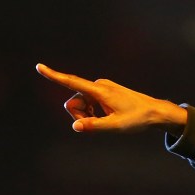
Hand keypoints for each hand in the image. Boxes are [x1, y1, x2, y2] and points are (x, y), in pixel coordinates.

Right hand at [35, 63, 186, 132]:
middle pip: (73, 102)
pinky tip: (106, 117)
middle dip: (79, 115)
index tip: (39, 67)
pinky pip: (88, 103)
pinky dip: (91, 112)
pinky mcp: (104, 92)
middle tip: (97, 125)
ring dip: (86, 115)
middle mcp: (98, 85)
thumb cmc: (137, 119)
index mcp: (99, 90)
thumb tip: (75, 126)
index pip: (72, 82)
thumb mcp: (115, 126)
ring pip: (80, 103)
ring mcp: (101, 88)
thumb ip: (94, 126)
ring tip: (105, 121)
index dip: (54, 76)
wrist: (154, 112)